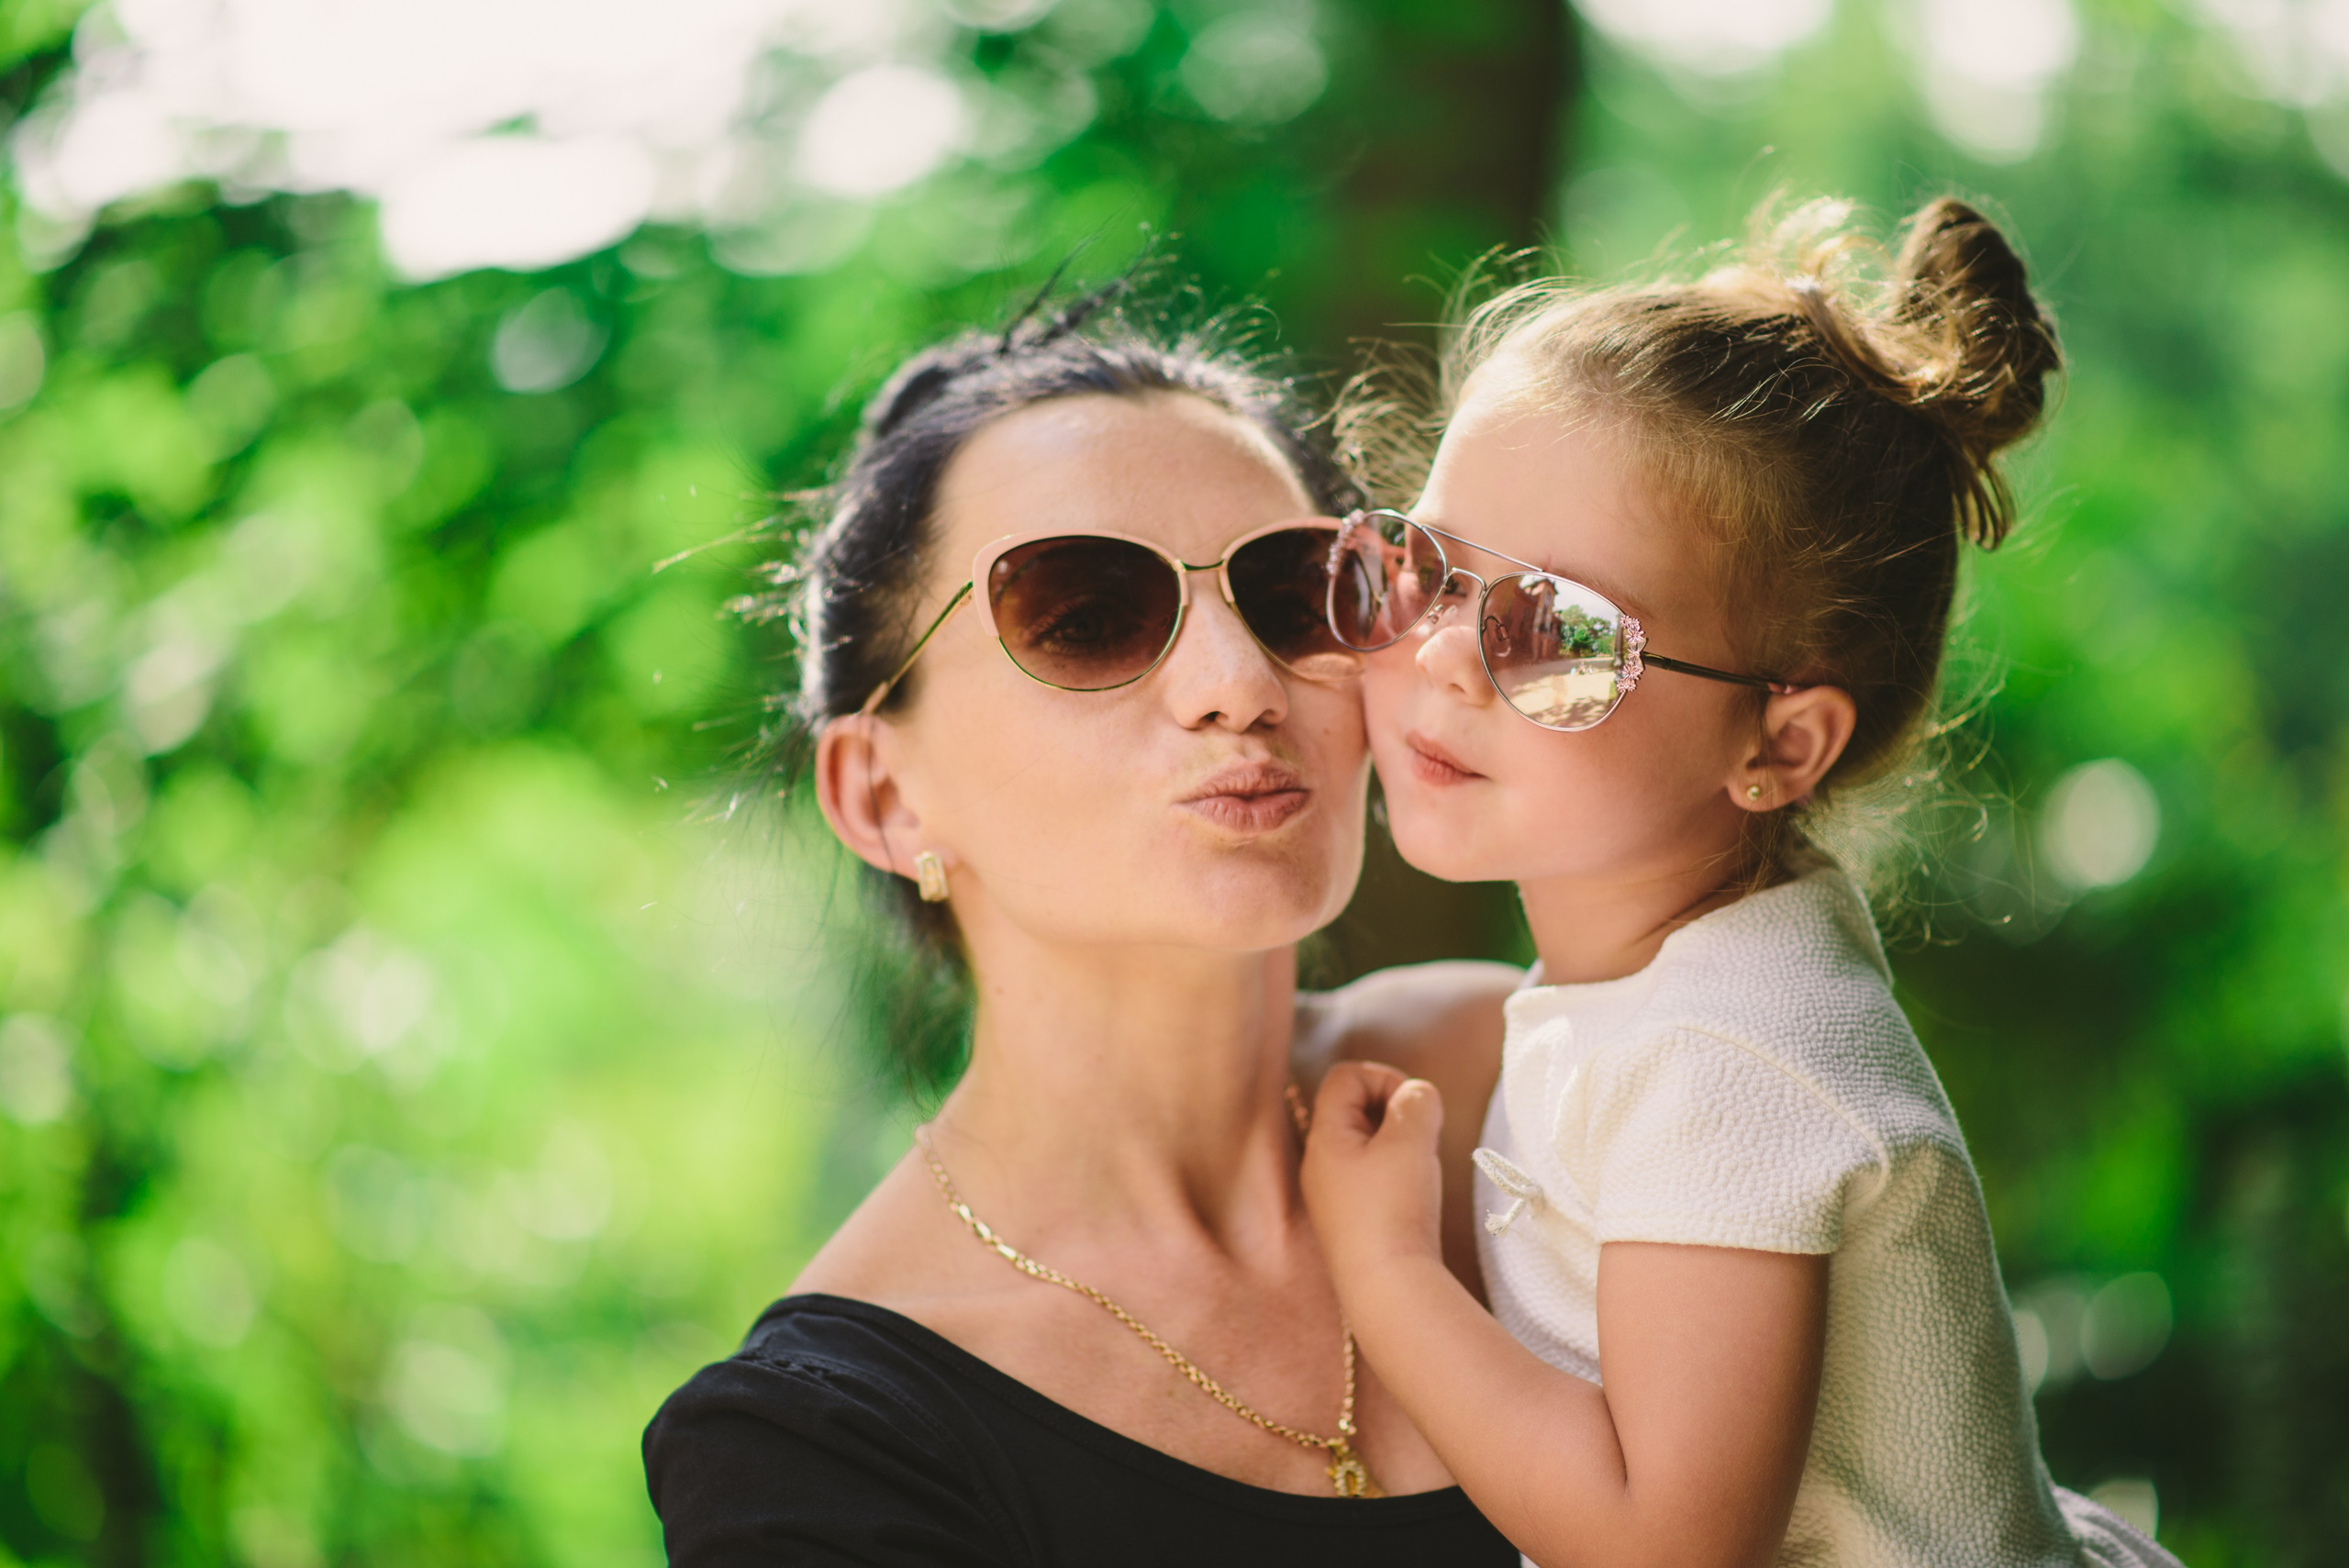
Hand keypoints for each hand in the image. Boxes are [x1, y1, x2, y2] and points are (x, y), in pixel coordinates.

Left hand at [1299, 1061, 1445, 1285]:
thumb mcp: (1411, 1142)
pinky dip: (1396, 1172)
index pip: (1345, 1076)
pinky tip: (1414, 1196)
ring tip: (1420, 1166)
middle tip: (1421, 1137)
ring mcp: (1332, 1195)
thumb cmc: (1394, 1210)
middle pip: (1354, 1107)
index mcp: (1323, 1138)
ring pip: (1366, 1144)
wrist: (1387, 1289)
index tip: (1413, 1107)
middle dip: (1395, 1110)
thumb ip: (1416, 1103)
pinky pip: (1371, 1177)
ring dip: (1399, 1143)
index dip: (1385, 1077)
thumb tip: (1416, 1095)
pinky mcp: (1351, 1221)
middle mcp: (1319, 1164)